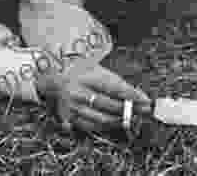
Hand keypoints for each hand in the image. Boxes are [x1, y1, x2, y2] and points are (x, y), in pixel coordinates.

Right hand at [36, 64, 151, 133]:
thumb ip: (116, 82)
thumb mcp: (96, 70)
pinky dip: (107, 127)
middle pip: (109, 104)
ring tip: (134, 119)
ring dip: (121, 120)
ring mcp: (72, 108)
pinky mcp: (69, 119)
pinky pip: (92, 127)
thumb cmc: (79, 73)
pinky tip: (117, 123)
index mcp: (85, 76)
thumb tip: (138, 95)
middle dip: (130, 109)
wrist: (51, 81)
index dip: (131, 95)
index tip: (146, 100)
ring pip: (101, 119)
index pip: (113, 87)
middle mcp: (77, 92)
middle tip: (145, 111)